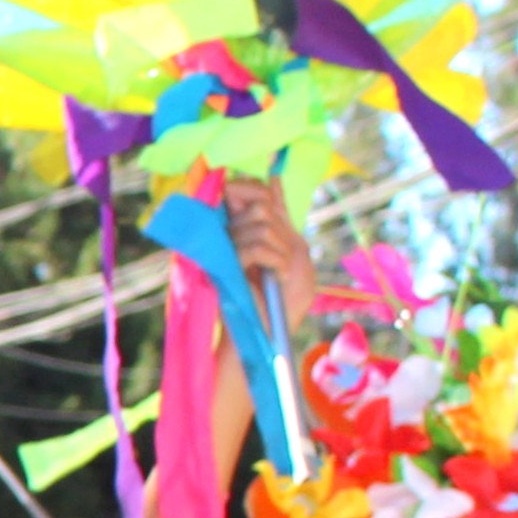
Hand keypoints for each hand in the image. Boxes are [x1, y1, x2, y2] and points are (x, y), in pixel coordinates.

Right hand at [220, 171, 315, 308]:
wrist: (266, 339)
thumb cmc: (283, 303)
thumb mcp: (295, 255)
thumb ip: (284, 219)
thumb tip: (273, 178)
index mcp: (245, 228)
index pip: (250, 188)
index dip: (261, 192)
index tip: (275, 216)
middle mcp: (230, 234)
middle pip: (259, 203)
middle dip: (280, 230)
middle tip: (281, 259)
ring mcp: (224, 250)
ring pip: (261, 224)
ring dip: (281, 251)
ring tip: (278, 275)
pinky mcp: (222, 267)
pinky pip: (255, 246)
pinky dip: (276, 260)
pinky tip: (275, 279)